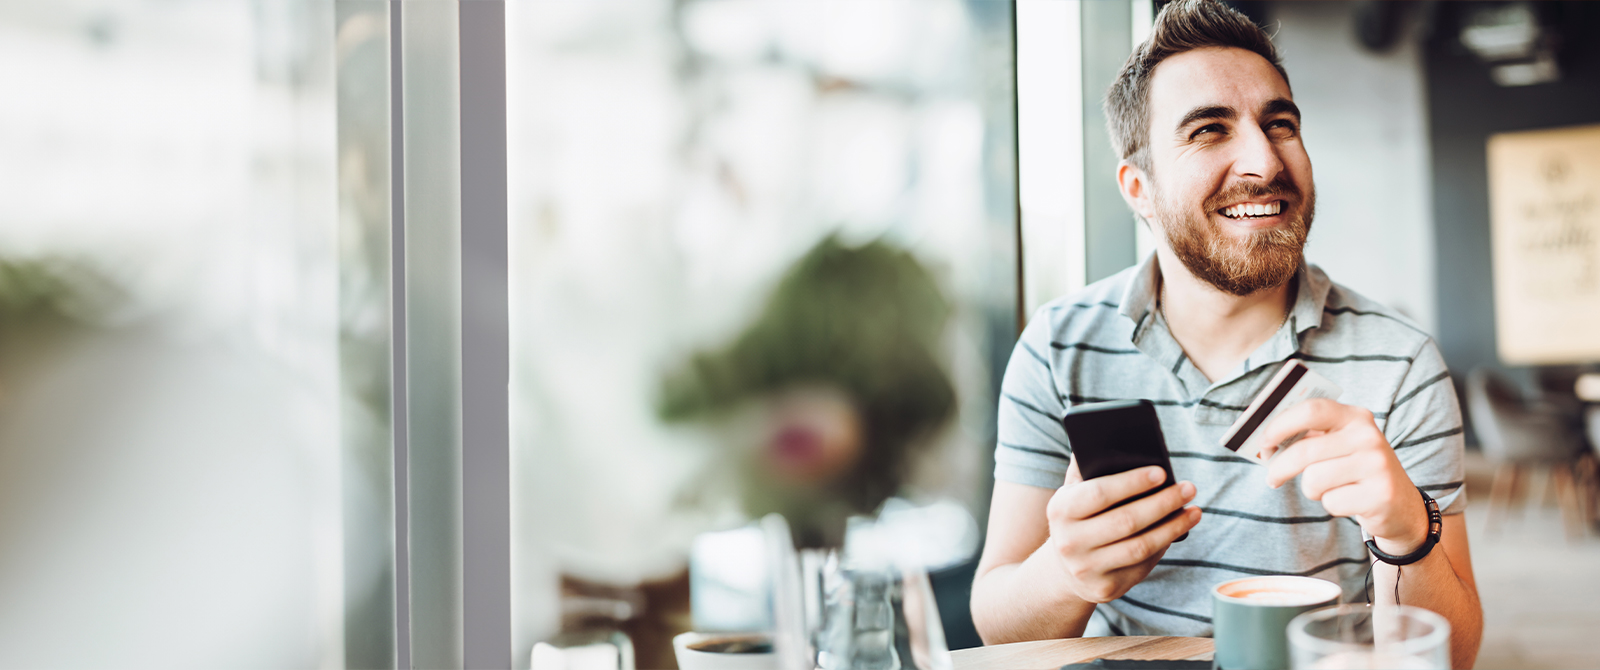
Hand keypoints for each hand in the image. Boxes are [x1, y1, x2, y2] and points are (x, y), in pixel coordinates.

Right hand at [1044, 458, 1200, 602]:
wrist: (1064, 570)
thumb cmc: (1078, 519)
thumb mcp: (1073, 494)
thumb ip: (1086, 469)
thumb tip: (1107, 438)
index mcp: (1060, 510)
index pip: (1099, 493)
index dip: (1132, 482)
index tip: (1162, 472)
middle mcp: (1069, 541)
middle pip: (1126, 520)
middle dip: (1162, 502)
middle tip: (1188, 488)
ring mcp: (1087, 568)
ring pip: (1140, 546)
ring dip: (1173, 526)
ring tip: (1193, 510)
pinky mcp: (1106, 588)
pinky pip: (1143, 565)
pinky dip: (1164, 545)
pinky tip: (1179, 529)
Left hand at [1257, 398, 1426, 553]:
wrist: (1400, 505)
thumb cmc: (1355, 470)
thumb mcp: (1339, 445)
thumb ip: (1309, 437)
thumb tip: (1264, 441)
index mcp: (1355, 416)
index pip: (1311, 410)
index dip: (1280, 425)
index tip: (1263, 441)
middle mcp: (1368, 436)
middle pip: (1304, 451)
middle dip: (1280, 467)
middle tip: (1272, 477)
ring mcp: (1377, 465)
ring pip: (1313, 479)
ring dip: (1312, 489)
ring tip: (1329, 488)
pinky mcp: (1380, 495)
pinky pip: (1330, 502)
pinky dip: (1331, 505)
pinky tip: (1349, 500)